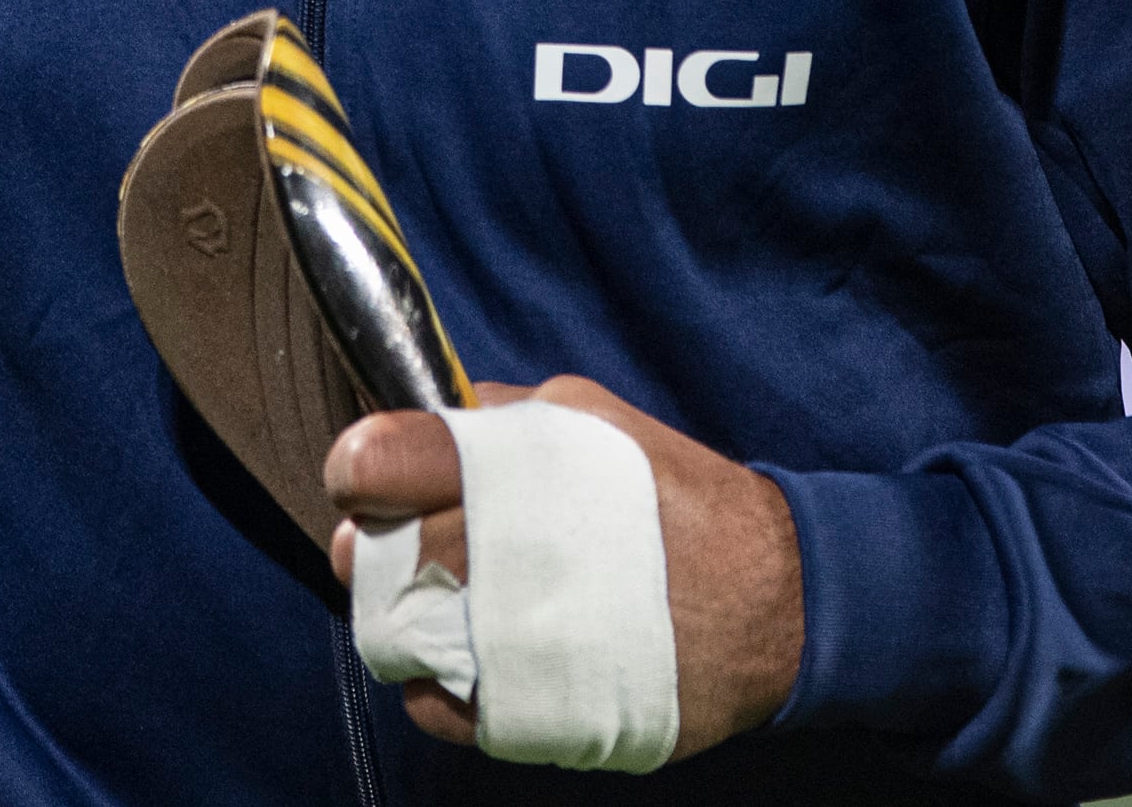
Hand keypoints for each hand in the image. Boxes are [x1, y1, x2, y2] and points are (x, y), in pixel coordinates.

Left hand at [325, 376, 802, 761]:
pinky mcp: (531, 712)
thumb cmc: (678, 500)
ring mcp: (512, 641)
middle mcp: (505, 553)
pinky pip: (436, 706)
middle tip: (389, 546)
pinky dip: (435, 685)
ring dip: (398, 618)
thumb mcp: (593, 419)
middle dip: (372, 547)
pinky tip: (470, 659)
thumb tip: (421, 428)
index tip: (364, 480)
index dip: (359, 470)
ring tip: (434, 605)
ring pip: (395, 635)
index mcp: (514, 466)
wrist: (772, 601)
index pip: (378, 460)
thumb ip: (499, 419)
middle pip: (377, 553)